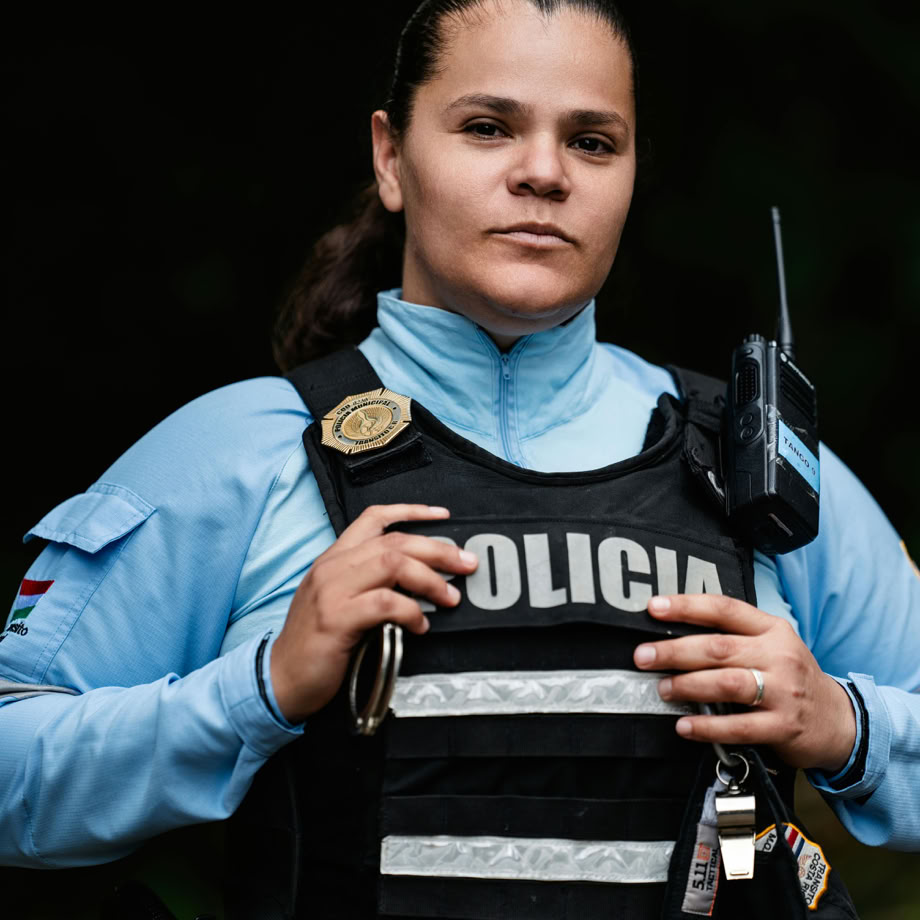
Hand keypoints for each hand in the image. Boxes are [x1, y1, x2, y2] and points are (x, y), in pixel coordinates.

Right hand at [270, 504, 477, 723]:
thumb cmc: (318, 643)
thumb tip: (421, 577)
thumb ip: (370, 583)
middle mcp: (332, 567)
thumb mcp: (340, 601)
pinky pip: (384, 603)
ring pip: (393, 564)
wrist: (281, 680)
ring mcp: (331, 591)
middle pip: (394, 541)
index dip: (412, 511)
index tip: (444, 516)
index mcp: (334, 559)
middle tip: (467, 564)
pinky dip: (411, 611)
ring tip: (451, 597)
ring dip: (430, 580)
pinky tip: (421, 625)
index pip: (373, 518)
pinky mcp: (336, 619)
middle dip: (439, 550)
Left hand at [632, 594, 856, 772]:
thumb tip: (673, 630)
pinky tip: (684, 726)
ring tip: (663, 689)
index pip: (724, 609)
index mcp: (771, 629)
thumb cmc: (789, 677)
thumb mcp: (772, 645)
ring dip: (688, 686)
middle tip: (643, 656)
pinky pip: (740, 726)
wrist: (838, 721)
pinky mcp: (784, 726)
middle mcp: (779, 656)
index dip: (687, 606)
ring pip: (727, 684)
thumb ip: (733, 635)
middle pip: (719, 648)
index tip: (653, 608)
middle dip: (675, 651)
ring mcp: (783, 691)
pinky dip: (708, 726)